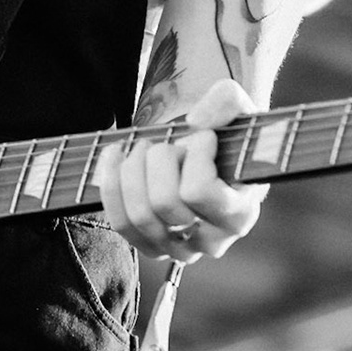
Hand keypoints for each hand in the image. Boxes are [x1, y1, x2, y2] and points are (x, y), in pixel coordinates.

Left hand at [96, 79, 266, 262]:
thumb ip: (226, 101)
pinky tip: (116, 154)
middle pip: (163, 202)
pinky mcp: (151, 246)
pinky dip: (111, 184)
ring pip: (137, 214)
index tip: (203, 136)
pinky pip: (120, 222)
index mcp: (240, 213)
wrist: (204, 154)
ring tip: (145, 147)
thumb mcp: (234, 108)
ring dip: (133, 169)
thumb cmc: (223, 134)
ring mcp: (180, 249)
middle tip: (169, 141)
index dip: (193, 155)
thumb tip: (196, 122)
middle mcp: (212, 240)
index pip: (199, 191)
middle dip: (159, 158)